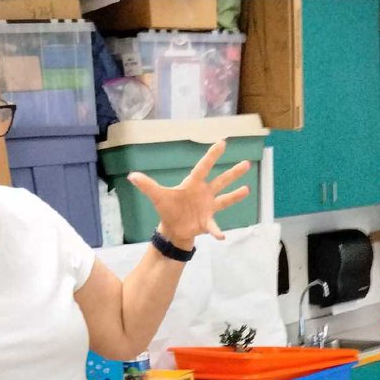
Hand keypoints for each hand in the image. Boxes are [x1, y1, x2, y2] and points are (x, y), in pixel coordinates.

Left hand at [129, 141, 250, 246]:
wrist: (173, 228)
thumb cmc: (167, 209)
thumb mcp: (157, 196)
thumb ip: (147, 185)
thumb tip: (131, 176)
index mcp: (193, 184)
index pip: (203, 167)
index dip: (212, 155)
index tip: (223, 143)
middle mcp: (204, 192)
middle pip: (221, 180)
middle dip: (233, 173)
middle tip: (247, 163)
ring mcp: (208, 206)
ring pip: (225, 198)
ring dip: (236, 195)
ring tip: (247, 189)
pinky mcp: (208, 221)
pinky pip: (215, 226)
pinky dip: (217, 232)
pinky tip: (222, 237)